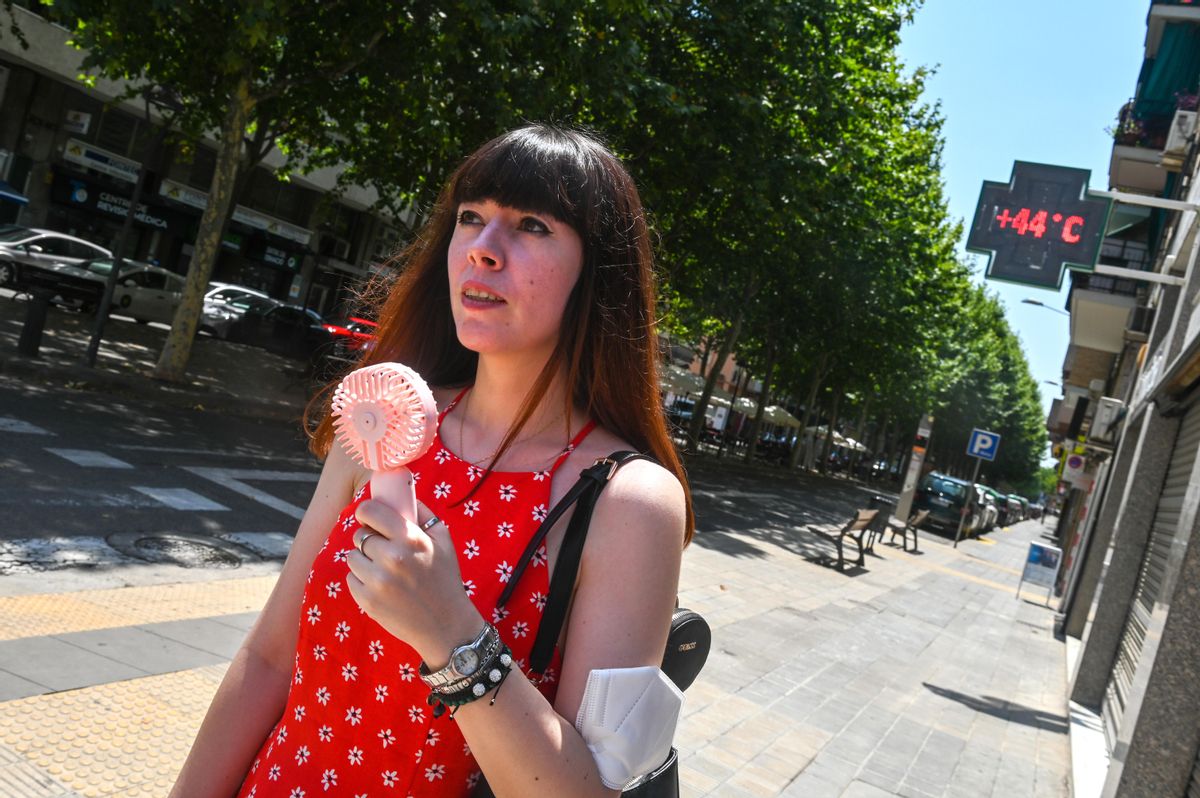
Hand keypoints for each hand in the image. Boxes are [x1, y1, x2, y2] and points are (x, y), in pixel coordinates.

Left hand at [345, 498, 483, 664]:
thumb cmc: (445, 579)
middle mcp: (391, 558)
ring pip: (352, 558)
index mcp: (409, 538)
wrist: (445, 625)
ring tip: (382, 569)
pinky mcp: (367, 601)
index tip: (368, 516)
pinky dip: (361, 580)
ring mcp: (377, 581)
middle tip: (380, 548)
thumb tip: (402, 494)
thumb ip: (423, 514)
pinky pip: (351, 579)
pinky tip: (380, 586)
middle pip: (359, 536)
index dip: (365, 512)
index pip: (370, 512)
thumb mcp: (444, 541)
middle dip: (367, 539)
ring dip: (363, 560)